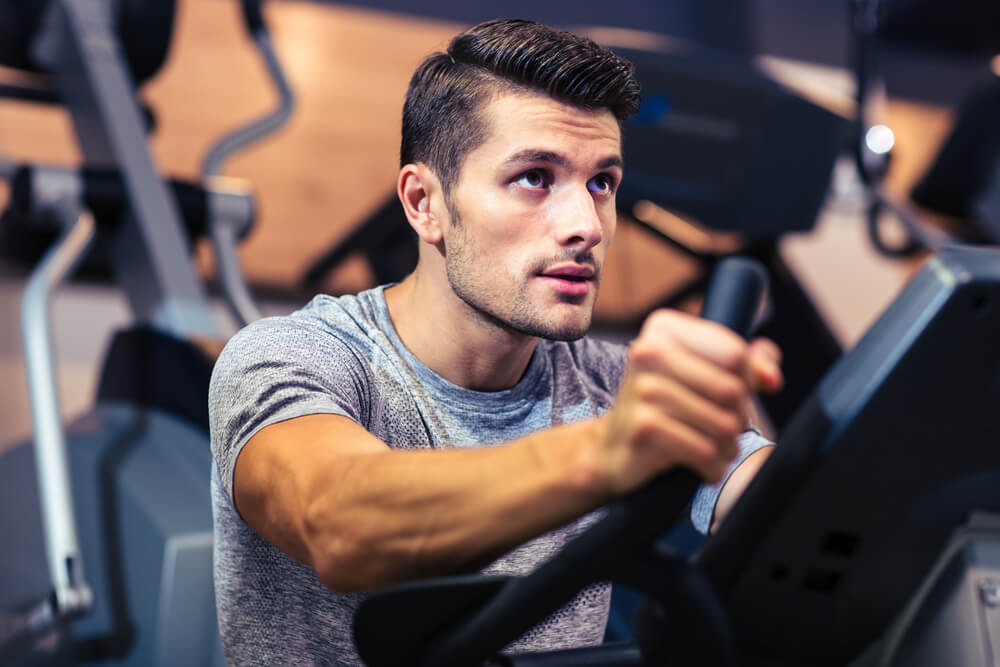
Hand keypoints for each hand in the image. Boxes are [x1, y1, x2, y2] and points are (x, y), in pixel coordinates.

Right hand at [597, 309, 781, 494]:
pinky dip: (712, 466)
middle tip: (726, 430)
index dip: (747, 381)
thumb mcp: (702, 376)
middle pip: (733, 390)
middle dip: (739, 418)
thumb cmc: (666, 408)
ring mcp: (643, 390)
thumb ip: (745, 365)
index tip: (733, 397)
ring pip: (723, 425)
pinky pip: (704, 451)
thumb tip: (771, 377)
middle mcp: (648, 351)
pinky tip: (705, 467)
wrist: (612, 448)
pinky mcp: (643, 428)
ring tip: (717, 451)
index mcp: (663, 328)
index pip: (736, 354)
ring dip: (728, 447)